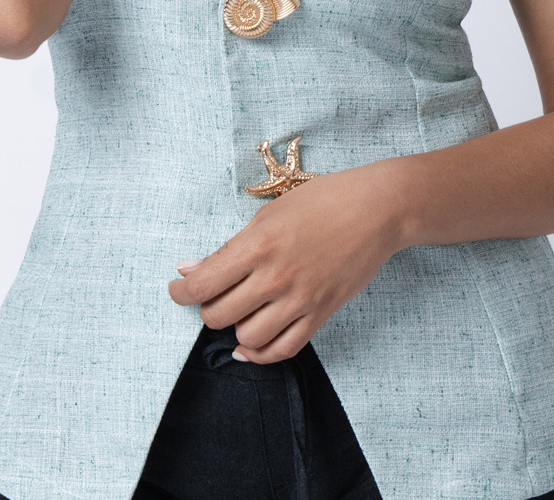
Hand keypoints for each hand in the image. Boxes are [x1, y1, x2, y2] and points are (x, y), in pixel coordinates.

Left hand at [168, 163, 403, 362]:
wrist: (376, 210)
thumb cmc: (322, 201)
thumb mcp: (269, 213)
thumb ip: (229, 247)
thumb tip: (189, 269)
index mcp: (258, 245)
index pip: (203, 285)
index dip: (180, 292)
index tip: (177, 288)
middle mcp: (276, 277)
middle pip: (218, 316)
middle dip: (206, 308)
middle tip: (211, 295)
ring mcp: (300, 300)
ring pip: (247, 337)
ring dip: (234, 328)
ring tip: (239, 310)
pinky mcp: (320, 314)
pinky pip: (283, 349)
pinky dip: (260, 354)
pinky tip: (250, 345)